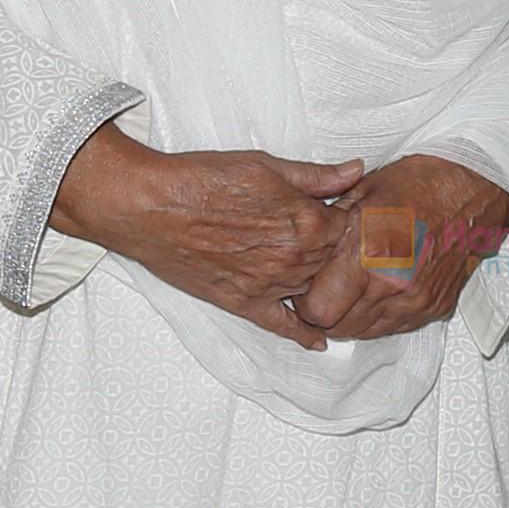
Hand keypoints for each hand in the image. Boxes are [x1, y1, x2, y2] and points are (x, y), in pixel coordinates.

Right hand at [55, 128, 365, 336]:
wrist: (150, 206)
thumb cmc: (204, 178)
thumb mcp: (266, 166)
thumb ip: (317, 176)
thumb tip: (358, 171)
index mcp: (307, 222)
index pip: (352, 228)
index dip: (353, 219)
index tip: (352, 214)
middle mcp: (295, 259)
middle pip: (336, 261)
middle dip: (341, 251)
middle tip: (341, 242)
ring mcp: (270, 285)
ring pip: (314, 291)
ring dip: (324, 283)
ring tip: (332, 274)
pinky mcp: (243, 303)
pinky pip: (282, 326)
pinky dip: (303, 335)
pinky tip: (319, 341)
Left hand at [289, 153, 508, 341]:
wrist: (472, 190)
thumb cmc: (417, 184)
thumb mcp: (360, 192)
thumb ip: (327, 230)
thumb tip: (302, 255)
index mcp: (370, 252)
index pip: (319, 309)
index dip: (306, 300)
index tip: (306, 286)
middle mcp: (394, 283)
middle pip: (339, 327)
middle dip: (326, 310)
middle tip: (327, 286)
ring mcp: (417, 300)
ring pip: (364, 332)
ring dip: (352, 315)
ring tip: (353, 285)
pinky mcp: (433, 308)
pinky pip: (392, 328)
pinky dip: (379, 315)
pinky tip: (380, 288)